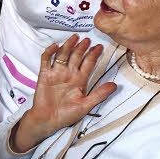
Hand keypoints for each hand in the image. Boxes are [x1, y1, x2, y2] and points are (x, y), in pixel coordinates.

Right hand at [11, 35, 116, 152]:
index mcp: (80, 80)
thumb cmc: (66, 115)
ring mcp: (56, 73)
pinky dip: (49, 52)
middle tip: (88, 39)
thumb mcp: (86, 105)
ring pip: (63, 55)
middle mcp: (69, 74)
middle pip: (76, 56)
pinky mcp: (45, 74)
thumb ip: (100, 94)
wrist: (48, 120)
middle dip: (82, 47)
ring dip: (68, 45)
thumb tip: (115, 85)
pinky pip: (46, 60)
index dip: (94, 55)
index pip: (88, 63)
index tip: (100, 47)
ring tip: (74, 38)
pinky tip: (55, 46)